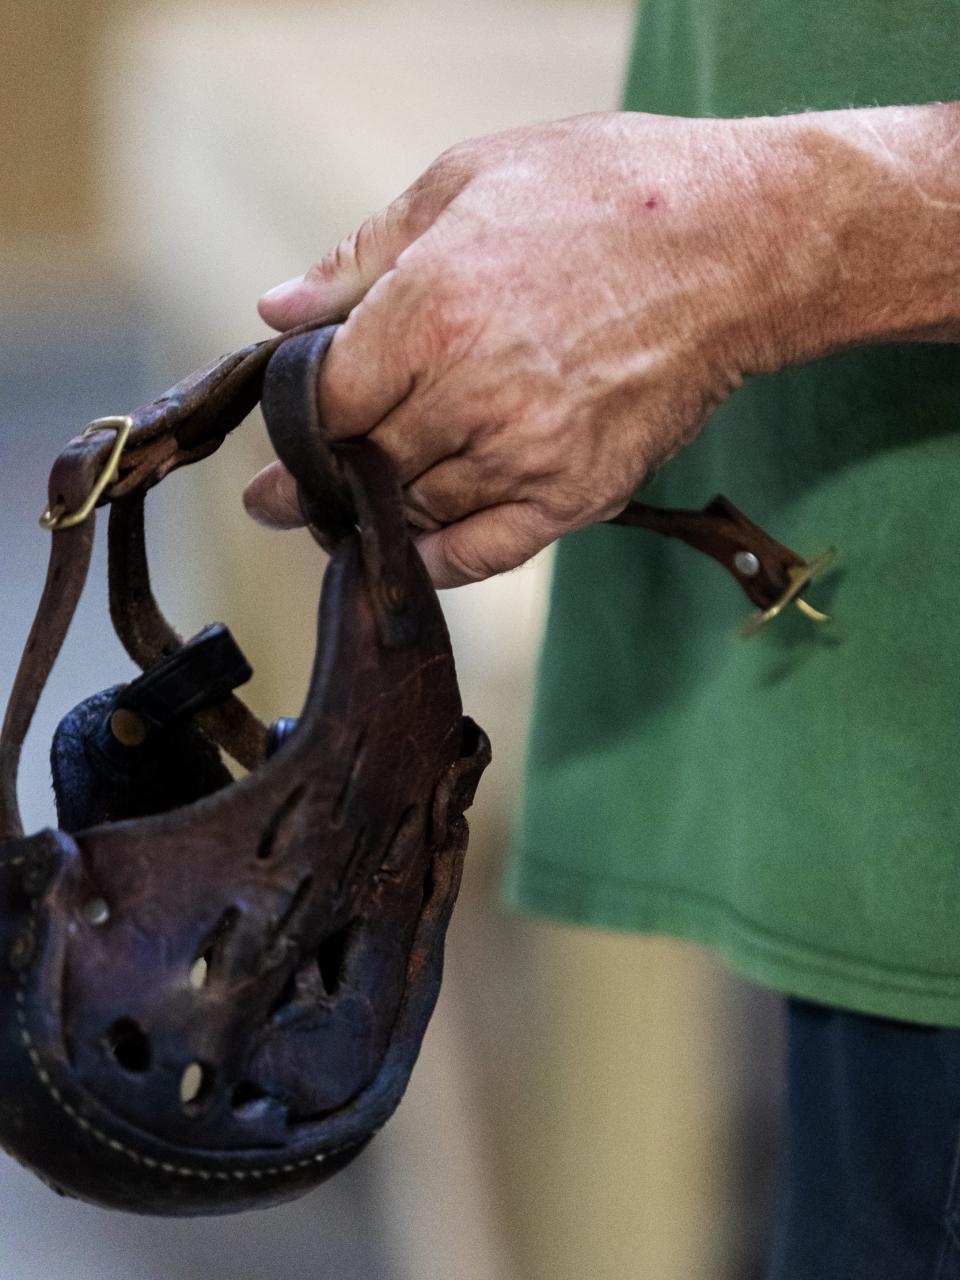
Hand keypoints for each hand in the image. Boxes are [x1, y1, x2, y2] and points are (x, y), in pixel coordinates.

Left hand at [244, 107, 959, 585]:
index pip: (326, 407)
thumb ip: (359, 257)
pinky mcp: (578, 494)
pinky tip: (414, 553)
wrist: (738, 245)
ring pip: (420, 511)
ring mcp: (527, 454)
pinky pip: (484, 553)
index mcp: (429, 312)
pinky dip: (439, 561)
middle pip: (367, 465)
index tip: (275, 456)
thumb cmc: (606, 194)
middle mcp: (470, 395)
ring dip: (385, 512)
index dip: (294, 435)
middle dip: (327, 481)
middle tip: (298, 495)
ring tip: (365, 506)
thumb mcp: (467, 181)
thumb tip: (275, 312)